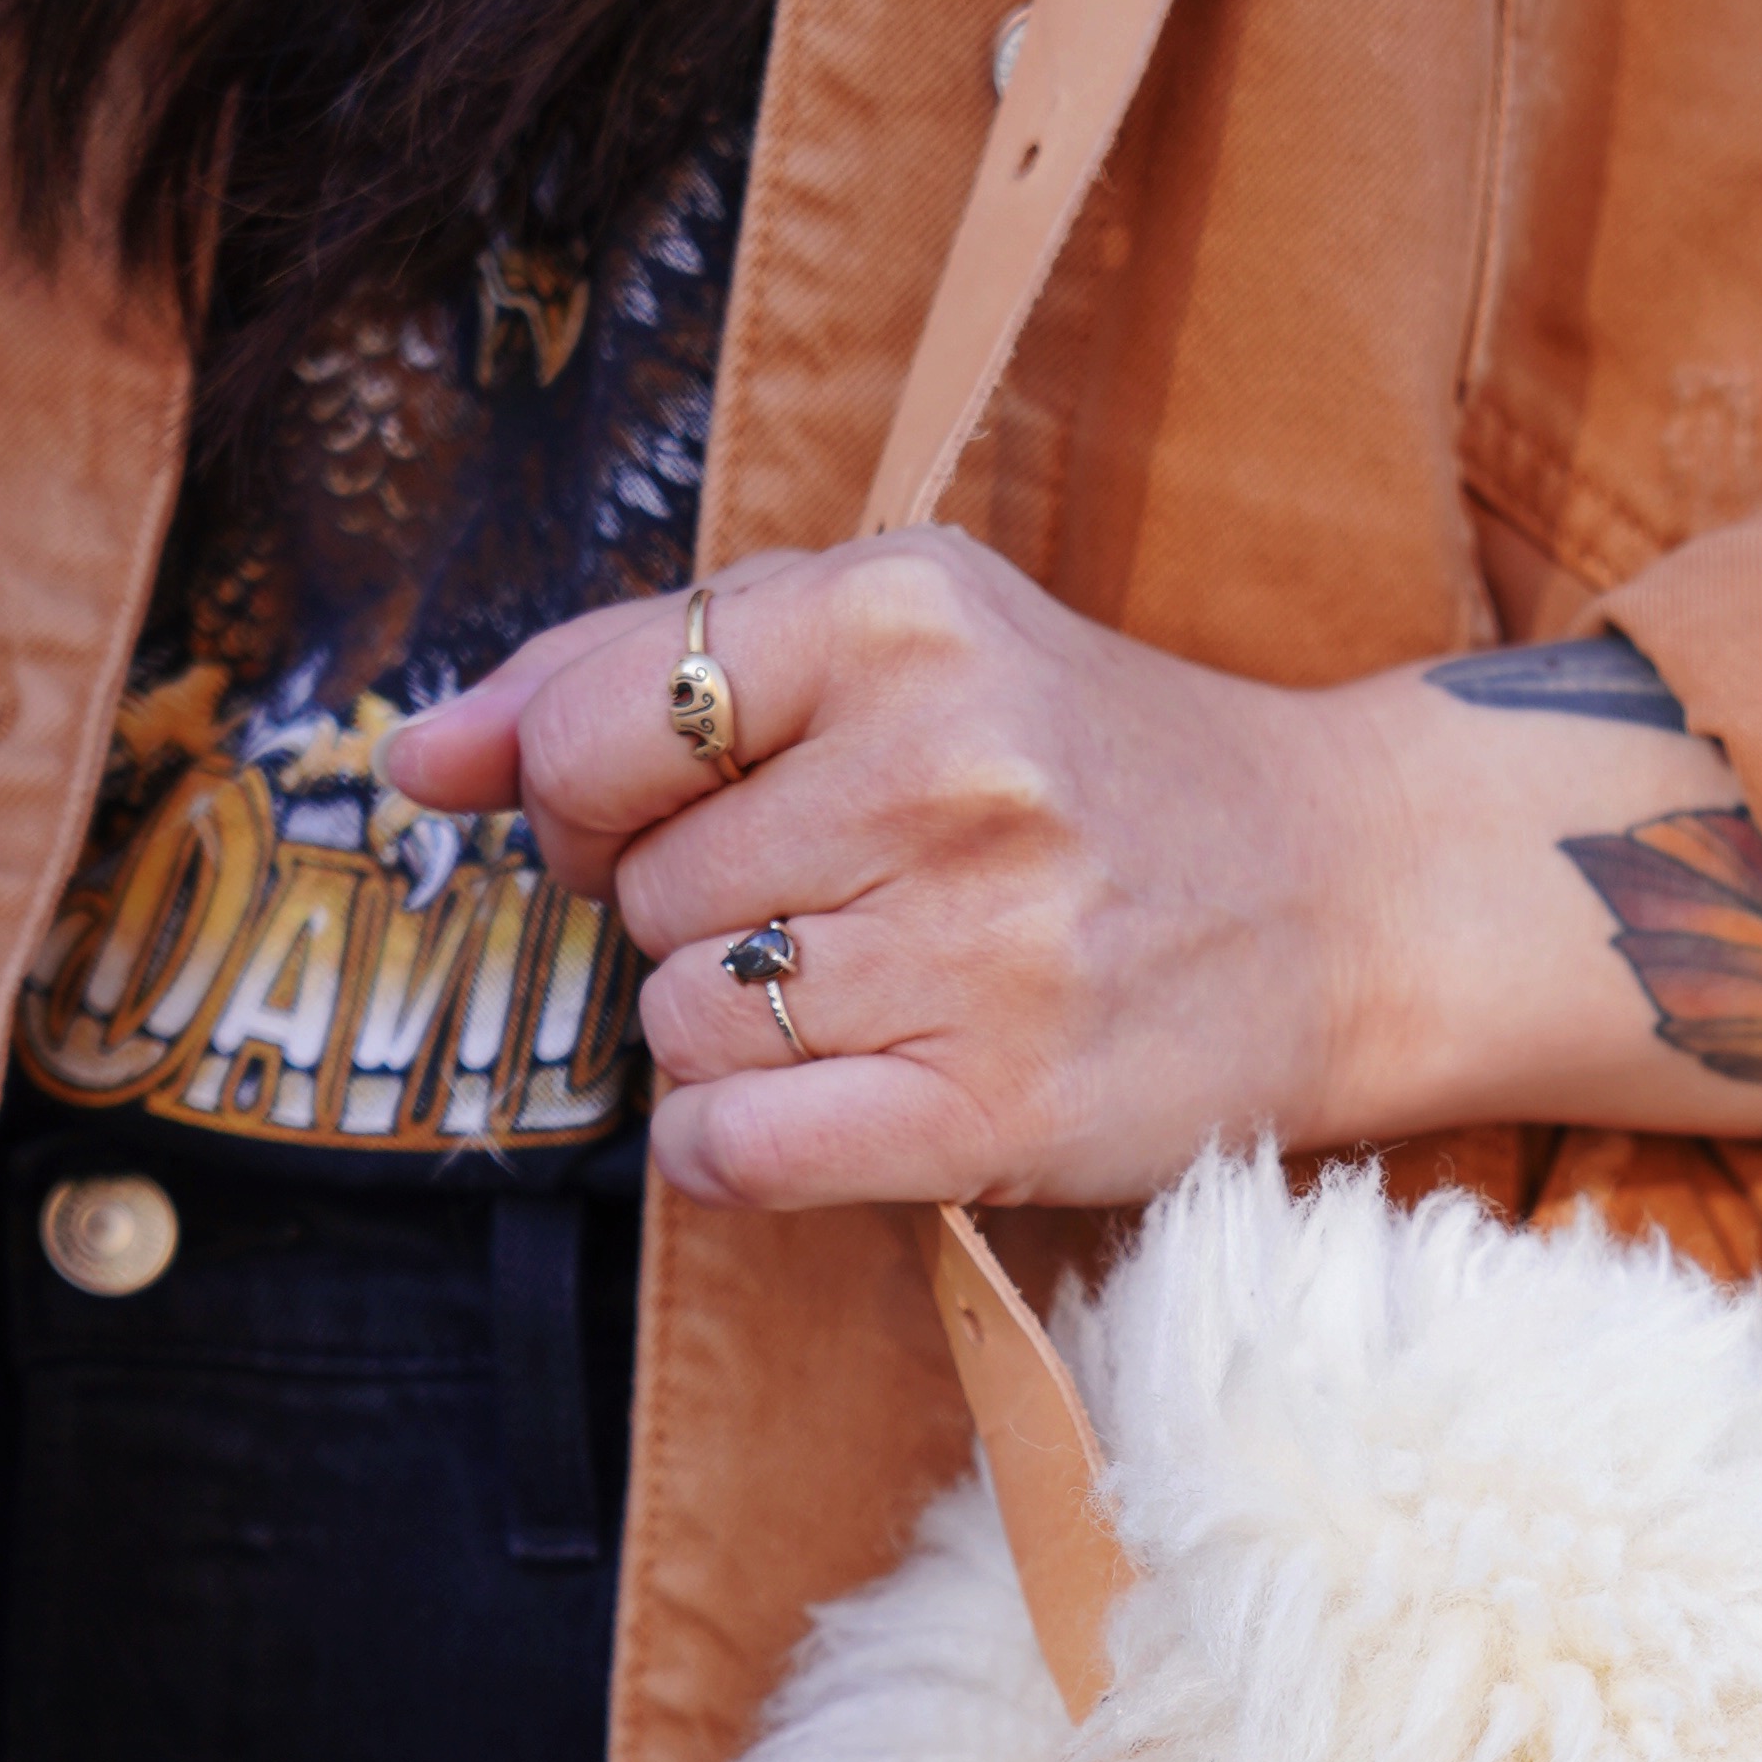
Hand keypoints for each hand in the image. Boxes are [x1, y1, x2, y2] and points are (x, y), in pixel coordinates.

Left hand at [385, 532, 1417, 1213]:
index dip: (586, 798)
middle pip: (643, 894)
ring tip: (870, 998)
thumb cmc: (1090, 768)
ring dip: (734, 1037)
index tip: (664, 815)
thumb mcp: (894, 641)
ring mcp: (984, 948)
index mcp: (906, 611)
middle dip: (696, 916)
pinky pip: (736, 1150)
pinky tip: (826, 1105)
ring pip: (682, 1026)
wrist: (1345, 899)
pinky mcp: (1004, 1110)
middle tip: (838, 908)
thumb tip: (416, 757)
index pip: (593, 728)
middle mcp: (949, 768)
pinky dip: (739, 1148)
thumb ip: (630, 668)